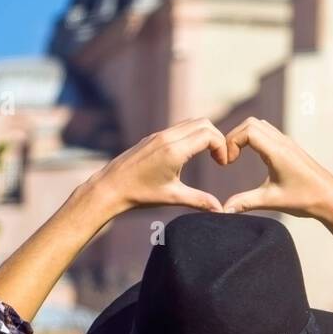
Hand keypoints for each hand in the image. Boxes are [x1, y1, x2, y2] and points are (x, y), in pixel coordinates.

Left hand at [94, 118, 227, 215]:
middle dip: (217, 138)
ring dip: (204, 135)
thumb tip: (221, 210)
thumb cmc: (139, 194)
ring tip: (208, 156)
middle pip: (203, 123)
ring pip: (191, 123)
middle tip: (219, 159)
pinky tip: (189, 155)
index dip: (222, 147)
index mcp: (174, 150)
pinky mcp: (153, 137)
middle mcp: (167, 137)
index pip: (209, 134)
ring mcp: (159, 135)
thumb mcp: (173, 197)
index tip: (222, 164)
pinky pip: (179, 128)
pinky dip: (192, 135)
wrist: (110, 187)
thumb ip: (200, 201)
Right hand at [222, 118, 332, 220]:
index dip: (231, 142)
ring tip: (236, 157)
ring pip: (259, 125)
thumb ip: (245, 202)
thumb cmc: (305, 199)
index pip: (248, 130)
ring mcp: (287, 142)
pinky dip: (253, 138)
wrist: (331, 199)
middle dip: (233, 137)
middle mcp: (282, 142)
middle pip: (250, 123)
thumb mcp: (272, 201)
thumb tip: (223, 210)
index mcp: (277, 151)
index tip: (228, 163)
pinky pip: (267, 132)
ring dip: (243, 136)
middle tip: (228, 159)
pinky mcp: (290, 147)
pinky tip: (252, 157)